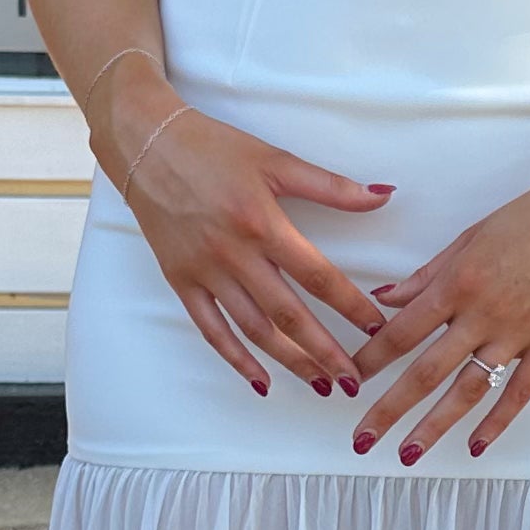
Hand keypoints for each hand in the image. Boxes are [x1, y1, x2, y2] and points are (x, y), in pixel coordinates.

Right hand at [105, 81, 391, 397]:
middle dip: (324, 351)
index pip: (317, 275)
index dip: (350, 305)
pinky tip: (262, 381)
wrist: (146, 145)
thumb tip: (383, 196)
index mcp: (263, 222)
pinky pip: (212, 330)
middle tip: (353, 380)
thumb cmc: (213, 148)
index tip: (376, 329)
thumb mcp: (276, 160)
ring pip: (253, 329)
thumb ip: (331, 185)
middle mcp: (234, 254)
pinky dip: (237, 360)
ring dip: (289, 361)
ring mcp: (205, 272)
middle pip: (288, 314)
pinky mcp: (180, 281)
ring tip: (319, 384)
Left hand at [343, 130, 529, 461]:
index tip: (348, 382)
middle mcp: (483, 314)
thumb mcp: (468, 238)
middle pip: (425, 372)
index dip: (370, 361)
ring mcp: (519, 333)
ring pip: (468, 389)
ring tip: (409, 455)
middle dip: (389, 409)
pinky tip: (475, 445)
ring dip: (435, 426)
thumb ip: (425, 276)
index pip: (401, 332)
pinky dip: (497, 421)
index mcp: (456, 283)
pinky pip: (520, 391)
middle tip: (363, 439)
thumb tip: (384, 299)